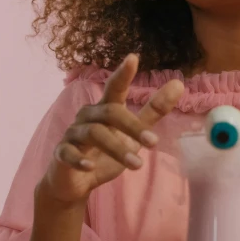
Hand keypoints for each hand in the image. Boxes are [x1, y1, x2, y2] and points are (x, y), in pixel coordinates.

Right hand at [40, 54, 184, 204]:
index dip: (123, 73)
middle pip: (110, 112)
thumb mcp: (133, 133)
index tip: (133, 58)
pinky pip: (68, 152)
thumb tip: (179, 84)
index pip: (115, 87)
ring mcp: (73, 134)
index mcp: (106, 108)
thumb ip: (153, 111)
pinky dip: (79, 158)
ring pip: (94, 133)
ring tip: (137, 164)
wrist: (74, 182)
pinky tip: (90, 166)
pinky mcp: (61, 153)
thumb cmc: (105, 153)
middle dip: (133, 126)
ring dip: (116, 148)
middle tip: (154, 143)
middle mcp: (88, 116)